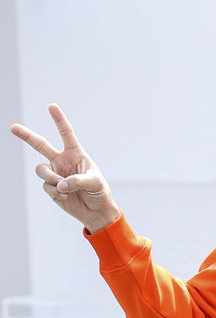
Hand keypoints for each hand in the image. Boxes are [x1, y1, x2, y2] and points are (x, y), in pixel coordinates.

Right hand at [10, 104, 119, 232]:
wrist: (96, 211)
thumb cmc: (99, 192)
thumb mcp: (95, 183)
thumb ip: (78, 181)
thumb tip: (60, 184)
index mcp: (75, 153)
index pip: (66, 134)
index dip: (59, 120)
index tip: (52, 106)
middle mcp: (62, 160)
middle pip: (40, 145)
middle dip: (26, 135)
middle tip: (13, 127)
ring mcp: (55, 173)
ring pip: (41, 170)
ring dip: (52, 179)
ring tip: (65, 188)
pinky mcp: (51, 187)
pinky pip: (46, 186)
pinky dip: (56, 192)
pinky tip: (66, 196)